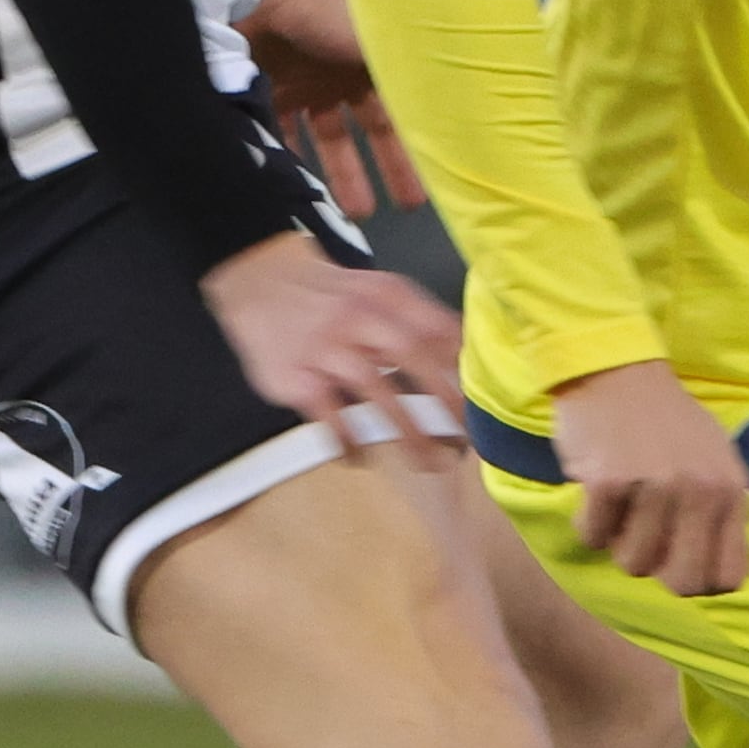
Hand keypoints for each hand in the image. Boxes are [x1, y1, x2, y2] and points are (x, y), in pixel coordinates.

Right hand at [201, 232, 458, 461]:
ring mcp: (325, 346)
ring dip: (405, 430)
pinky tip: (361, 458)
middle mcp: (358, 316)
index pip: (437, 327)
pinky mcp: (296, 376)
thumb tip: (471, 358)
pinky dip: (347, 439)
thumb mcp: (380, 293)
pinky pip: (326, 413)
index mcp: (388, 295)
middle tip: (467, 438)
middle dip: (444, 399)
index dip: (465, 364)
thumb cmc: (335, 299)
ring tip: (428, 463)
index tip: (486, 399)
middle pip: (411, 354)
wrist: (262, 285)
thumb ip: (421, 321)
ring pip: (372, 388)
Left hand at [241, 0, 420, 222]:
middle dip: (388, 167)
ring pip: (330, 139)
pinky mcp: (271, 91)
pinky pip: (284, 133)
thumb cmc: (327, 15)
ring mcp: (307, 84)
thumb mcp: (380, 46)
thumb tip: (461, 114)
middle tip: (403, 209)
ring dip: (343, 174)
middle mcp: (344, 74)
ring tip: (354, 215)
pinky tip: (300, 191)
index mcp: (374, 61)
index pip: (403, 110)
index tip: (438, 181)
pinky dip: (291, 159)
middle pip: (371, 130)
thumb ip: (413, 81)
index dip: (420, 144)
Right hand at [552, 359, 748, 596]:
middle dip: (658, 571)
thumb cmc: (665, 419)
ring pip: (633, 565)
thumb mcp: (715, 459)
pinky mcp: (608, 483)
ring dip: (619, 543)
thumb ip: (720, 512)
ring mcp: (655, 488)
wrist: (616, 370)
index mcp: (732, 491)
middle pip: (683, 584)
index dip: (700, 581)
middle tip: (644, 540)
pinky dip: (589, 522)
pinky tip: (597, 487)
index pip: (729, 578)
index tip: (679, 563)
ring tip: (622, 505)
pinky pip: (593, 538)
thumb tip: (714, 574)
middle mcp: (701, 493)